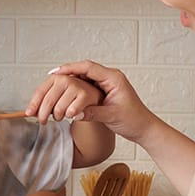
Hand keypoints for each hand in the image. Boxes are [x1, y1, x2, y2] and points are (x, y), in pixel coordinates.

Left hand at [25, 73, 103, 124]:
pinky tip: (72, 115)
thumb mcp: (57, 97)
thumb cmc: (74, 97)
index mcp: (56, 78)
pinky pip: (71, 112)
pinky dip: (70, 117)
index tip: (28, 114)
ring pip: (59, 109)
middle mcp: (65, 80)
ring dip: (59, 117)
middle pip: (47, 102)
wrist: (95, 98)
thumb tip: (28, 112)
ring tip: (62, 116)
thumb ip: (43, 102)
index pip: (40, 92)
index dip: (33, 104)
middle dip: (43, 115)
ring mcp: (76, 86)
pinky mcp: (86, 95)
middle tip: (43, 121)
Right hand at [42, 61, 156, 143]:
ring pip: (86, 76)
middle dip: (68, 72)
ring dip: (71, 79)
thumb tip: (73, 114)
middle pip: (85, 69)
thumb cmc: (133, 121)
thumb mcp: (111, 117)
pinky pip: (88, 84)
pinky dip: (77, 86)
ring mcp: (108, 83)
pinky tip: (66, 91)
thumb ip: (93, 113)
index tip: (55, 73)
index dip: (70, 68)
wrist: (144, 127)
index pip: (88, 67)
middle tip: (51, 77)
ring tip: (55, 83)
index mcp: (114, 78)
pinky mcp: (106, 90)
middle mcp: (111, 77)